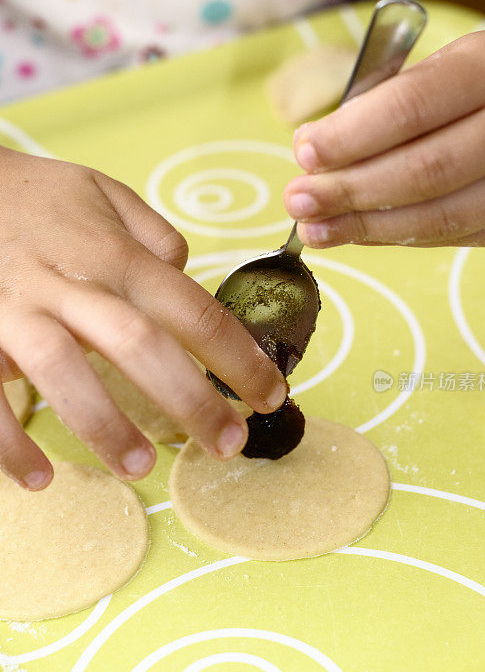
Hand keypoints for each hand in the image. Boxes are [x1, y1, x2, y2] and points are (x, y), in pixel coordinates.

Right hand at [0, 148, 286, 489]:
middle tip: (229, 445)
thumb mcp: (101, 192)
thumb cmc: (33, 196)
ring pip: (64, 371)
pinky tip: (40, 479)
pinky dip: (10, 443)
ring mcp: (18, 311)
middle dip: (191, 401)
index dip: (239, 356)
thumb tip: (187, 271)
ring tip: (141, 469)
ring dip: (105, 426)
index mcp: (115, 255)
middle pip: (140, 345)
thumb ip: (151, 233)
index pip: (192, 310)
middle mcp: (72, 283)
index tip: (271, 394)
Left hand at [284, 29, 484, 248]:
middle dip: (350, 192)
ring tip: (317, 229)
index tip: (305, 152)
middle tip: (299, 201)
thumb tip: (318, 155)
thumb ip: (388, 106)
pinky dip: (401, 238)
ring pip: (442, 218)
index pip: (410, 109)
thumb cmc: (484, 84)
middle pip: (423, 173)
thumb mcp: (445, 69)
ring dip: (367, 230)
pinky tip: (359, 235)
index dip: (351, 137)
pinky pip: (458, 239)